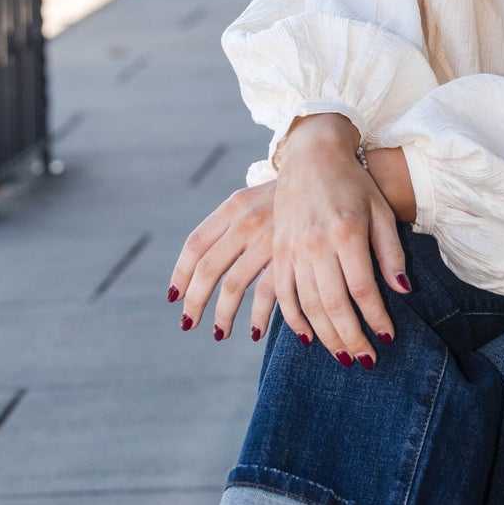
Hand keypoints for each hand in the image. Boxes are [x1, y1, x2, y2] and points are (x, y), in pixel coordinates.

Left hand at [168, 183, 279, 343]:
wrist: (328, 171)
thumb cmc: (288, 194)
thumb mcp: (254, 199)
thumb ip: (230, 225)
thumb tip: (202, 263)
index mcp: (232, 207)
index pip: (195, 244)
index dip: (181, 274)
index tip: (174, 297)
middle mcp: (245, 221)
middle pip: (207, 269)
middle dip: (195, 302)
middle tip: (189, 323)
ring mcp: (267, 239)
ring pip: (232, 286)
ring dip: (222, 316)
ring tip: (220, 333)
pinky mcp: (291, 255)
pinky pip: (266, 294)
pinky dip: (258, 317)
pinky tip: (255, 332)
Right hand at [269, 115, 409, 361]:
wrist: (311, 156)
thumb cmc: (353, 184)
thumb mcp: (380, 211)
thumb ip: (390, 252)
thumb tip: (402, 290)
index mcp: (346, 232)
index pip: (363, 289)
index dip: (375, 319)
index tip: (388, 339)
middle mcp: (316, 244)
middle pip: (333, 305)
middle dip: (351, 338)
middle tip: (366, 361)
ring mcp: (292, 249)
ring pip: (307, 305)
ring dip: (326, 336)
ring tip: (343, 357)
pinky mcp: (278, 252)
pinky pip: (282, 294)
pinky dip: (294, 320)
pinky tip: (308, 339)